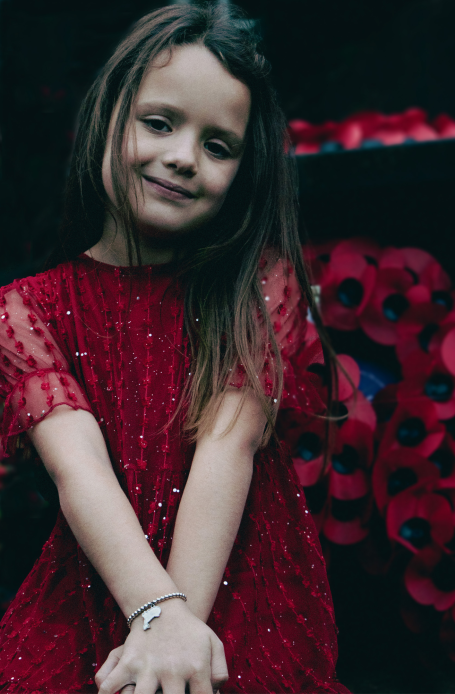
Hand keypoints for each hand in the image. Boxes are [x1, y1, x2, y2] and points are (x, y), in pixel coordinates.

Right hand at [94, 600, 227, 693]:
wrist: (163, 605)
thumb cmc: (190, 630)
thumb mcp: (213, 643)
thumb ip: (220, 672)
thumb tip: (215, 693)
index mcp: (196, 667)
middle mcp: (173, 670)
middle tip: (167, 693)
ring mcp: (149, 667)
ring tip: (144, 693)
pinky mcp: (129, 662)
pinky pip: (111, 686)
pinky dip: (107, 693)